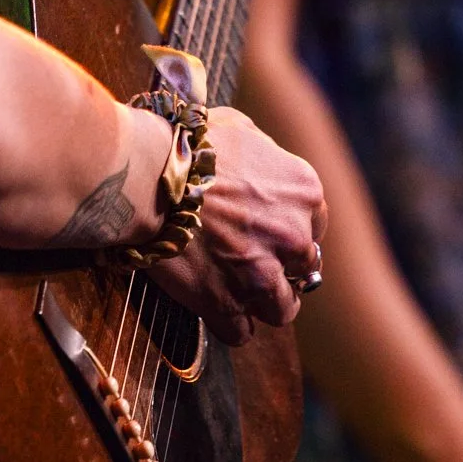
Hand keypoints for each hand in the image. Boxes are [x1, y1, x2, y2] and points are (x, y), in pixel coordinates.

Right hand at [147, 106, 325, 344]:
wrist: (149, 175)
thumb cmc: (189, 145)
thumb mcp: (241, 129)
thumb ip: (265, 152)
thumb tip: (263, 159)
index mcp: (304, 193)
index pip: (313, 227)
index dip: (287, 230)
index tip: (266, 233)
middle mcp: (293, 237)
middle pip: (301, 269)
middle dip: (278, 266)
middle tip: (248, 260)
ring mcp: (262, 275)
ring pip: (281, 309)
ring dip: (261, 302)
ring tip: (235, 291)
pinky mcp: (228, 304)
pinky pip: (240, 332)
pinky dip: (226, 322)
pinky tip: (211, 303)